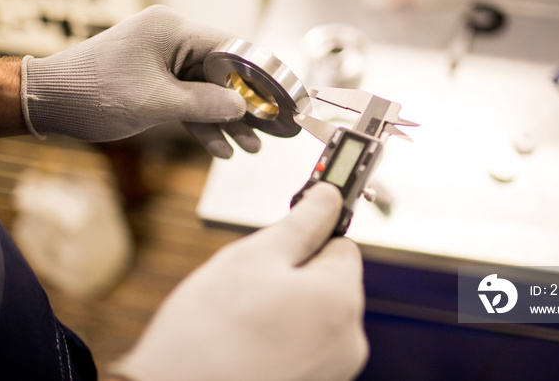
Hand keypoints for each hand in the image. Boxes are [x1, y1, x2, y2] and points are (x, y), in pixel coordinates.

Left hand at [21, 5, 259, 157]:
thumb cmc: (95, 93)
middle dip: (243, 106)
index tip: (279, 98)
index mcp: (172, 31)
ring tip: (250, 148)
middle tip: (269, 130)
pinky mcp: (153, 81)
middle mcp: (170, 40)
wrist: (47, 103)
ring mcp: (162, 61)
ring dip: (225, 120)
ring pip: (206, 91)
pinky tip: (221, 148)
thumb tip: (242, 106)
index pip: (230, 47)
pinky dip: (201, 123)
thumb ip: (205, 103)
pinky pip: (186, 101)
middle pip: (221, 72)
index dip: (257, 75)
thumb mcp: (156, 102)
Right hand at [109, 182, 367, 380]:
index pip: (342, 244)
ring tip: (243, 321)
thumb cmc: (209, 334)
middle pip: (329, 282)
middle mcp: (349, 339)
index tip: (282, 241)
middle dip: (294, 276)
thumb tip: (329, 195)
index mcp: (341, 299)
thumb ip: (301, 222)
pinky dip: (282, 340)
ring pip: (313, 315)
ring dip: (286, 309)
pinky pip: (305, 346)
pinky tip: (248, 345)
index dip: (308, 238)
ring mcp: (335, 370)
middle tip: (249, 287)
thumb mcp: (253, 258)